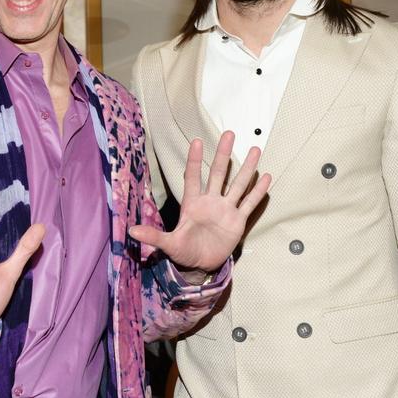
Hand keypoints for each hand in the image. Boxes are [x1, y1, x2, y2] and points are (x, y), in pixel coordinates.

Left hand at [129, 131, 269, 272]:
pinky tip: (265, 176)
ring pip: (238, 184)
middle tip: (229, 133)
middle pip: (218, 173)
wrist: (200, 264)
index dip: (194, 160)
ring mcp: (225, 209)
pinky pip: (249, 203)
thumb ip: (153, 237)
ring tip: (255, 149)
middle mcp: (210, 201)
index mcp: (192, 203)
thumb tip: (131, 232)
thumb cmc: (183, 251)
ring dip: (247, 168)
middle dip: (223, 154)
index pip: (193, 177)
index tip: (196, 141)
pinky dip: (258, 191)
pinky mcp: (238, 221)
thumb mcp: (168, 244)